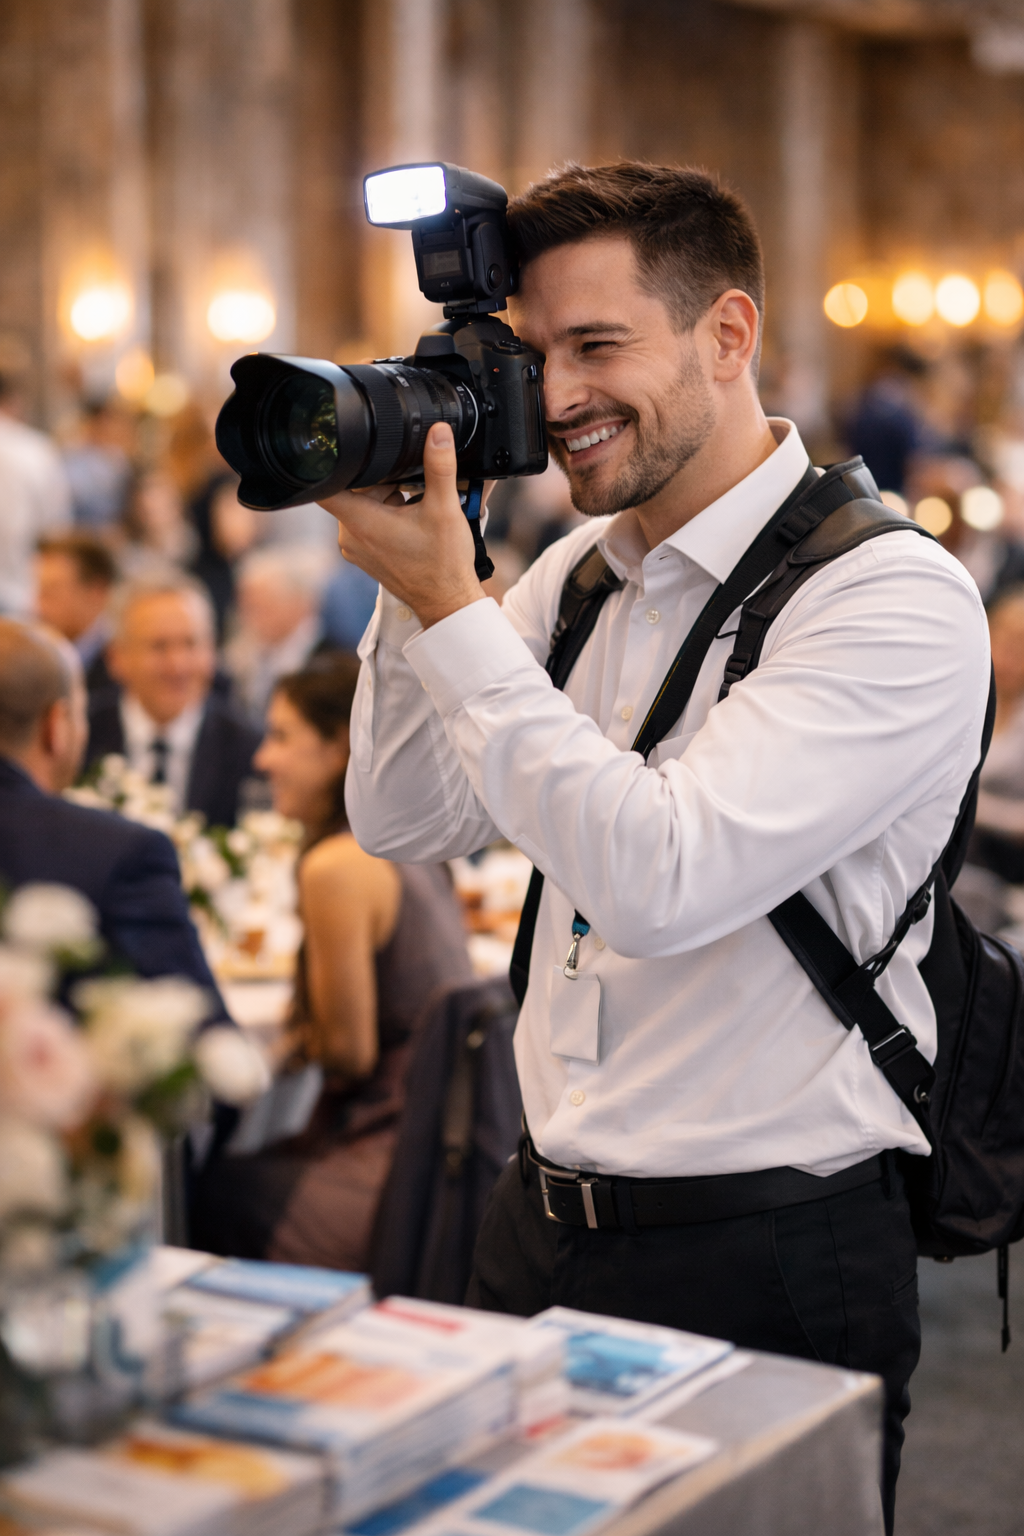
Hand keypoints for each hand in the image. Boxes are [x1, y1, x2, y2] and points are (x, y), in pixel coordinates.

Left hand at [318, 423, 486, 628]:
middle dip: (378, 483)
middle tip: (408, 491)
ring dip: (384, 499)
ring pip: (360, 505)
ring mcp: (355, 548)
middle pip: (350, 490)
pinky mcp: (364, 555)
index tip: (349, 454)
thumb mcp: (445, 509)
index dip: (333, 464)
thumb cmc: (443, 564)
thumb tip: (438, 433)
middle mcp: (350, 537)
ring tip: (412, 510)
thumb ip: (440, 466)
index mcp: (361, 522)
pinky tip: (409, 523)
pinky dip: (385, 516)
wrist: (446, 600)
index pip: (325, 486)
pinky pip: (366, 523)